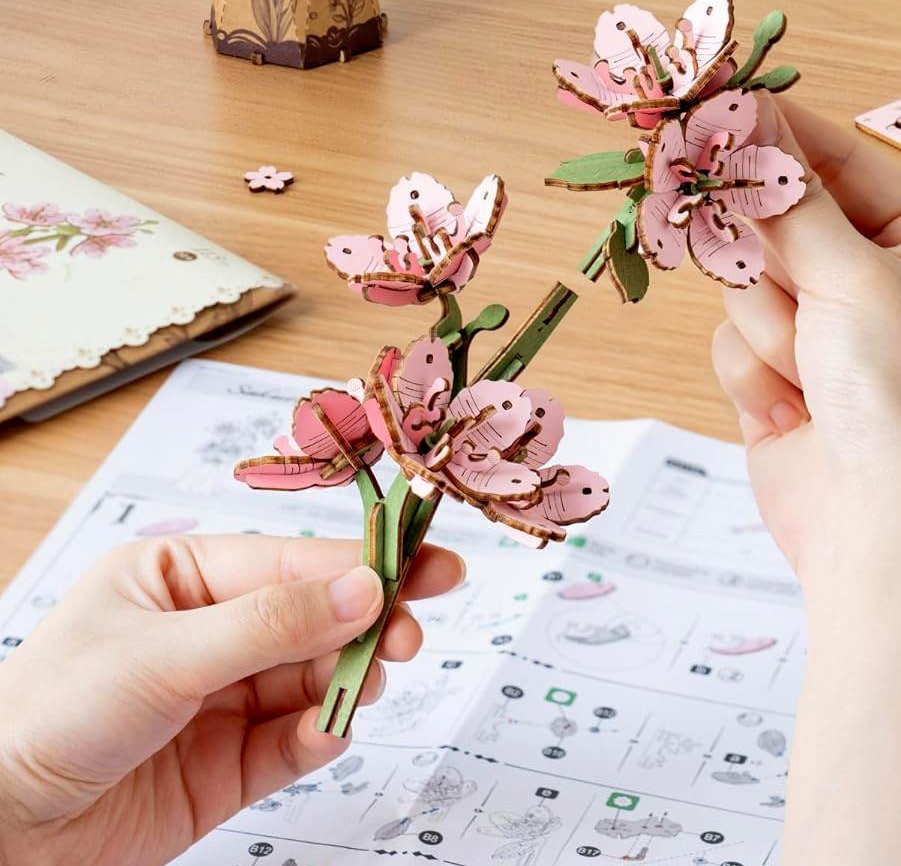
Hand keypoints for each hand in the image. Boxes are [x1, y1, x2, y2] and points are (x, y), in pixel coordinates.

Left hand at [0, 534, 463, 865]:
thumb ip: (272, 623)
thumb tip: (365, 588)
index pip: (291, 562)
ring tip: (367, 685)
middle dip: (365, 624)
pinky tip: (327, 731)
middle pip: (313, 618)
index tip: (428, 565)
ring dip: (347, 682)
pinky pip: (296, 741)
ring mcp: (221, 699)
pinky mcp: (228, 765)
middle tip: (408, 634)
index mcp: (183, 578)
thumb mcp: (163, 655)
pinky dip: (321, 735)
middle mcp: (209, 632)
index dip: (363, 562)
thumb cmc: (46, 717)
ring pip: (314, 679)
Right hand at [712, 96, 900, 580]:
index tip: (717, 104)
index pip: (842, 160)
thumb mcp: (851, 277)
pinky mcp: (782, 373)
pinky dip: (753, 372)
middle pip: (783, 216)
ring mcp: (829, 327)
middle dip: (766, 248)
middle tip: (712, 215)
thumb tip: (745, 114)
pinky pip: (734, 336)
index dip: (780, 136)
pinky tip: (791, 412)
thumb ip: (786, 197)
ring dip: (767, 324)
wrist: (878, 531)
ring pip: (748, 278)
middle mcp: (880, 277)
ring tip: (805, 371)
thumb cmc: (899, 396)